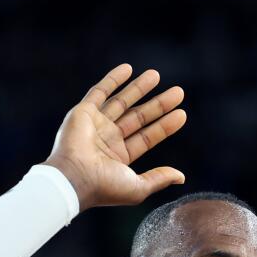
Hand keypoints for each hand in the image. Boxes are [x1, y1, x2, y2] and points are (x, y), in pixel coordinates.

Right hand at [44, 64, 187, 210]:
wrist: (74, 178)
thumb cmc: (105, 187)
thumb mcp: (139, 187)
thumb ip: (159, 178)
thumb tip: (181, 177)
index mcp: (119, 157)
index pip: (147, 137)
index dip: (165, 126)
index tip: (182, 114)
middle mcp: (108, 140)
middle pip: (138, 117)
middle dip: (158, 104)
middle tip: (179, 92)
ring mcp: (95, 125)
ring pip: (121, 102)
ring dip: (139, 88)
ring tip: (157, 75)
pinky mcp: (83, 112)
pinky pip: (99, 91)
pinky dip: (113, 79)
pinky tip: (128, 68)